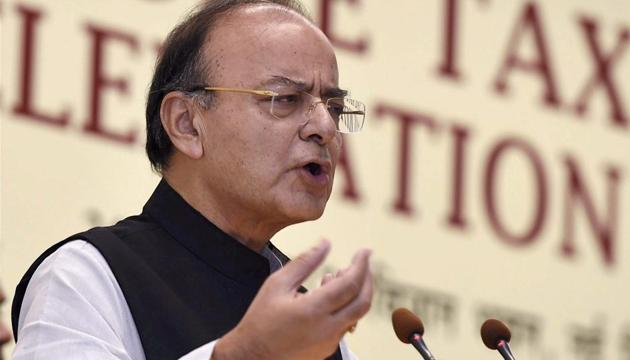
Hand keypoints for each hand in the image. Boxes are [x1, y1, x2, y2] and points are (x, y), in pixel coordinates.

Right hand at [212, 240, 372, 359]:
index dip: (361, 264)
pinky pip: (346, 325)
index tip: (364, 252)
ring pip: (357, 315)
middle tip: (364, 263)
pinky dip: (346, 307)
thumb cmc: (260, 322)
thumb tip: (325, 244)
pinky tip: (332, 297)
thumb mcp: (277, 284)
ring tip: (342, 276)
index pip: (350, 283)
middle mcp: (327, 328)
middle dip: (368, 279)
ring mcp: (329, 341)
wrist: (251, 356)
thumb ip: (304, 262)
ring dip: (357, 293)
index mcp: (314, 310)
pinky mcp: (327, 348)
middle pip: (363, 301)